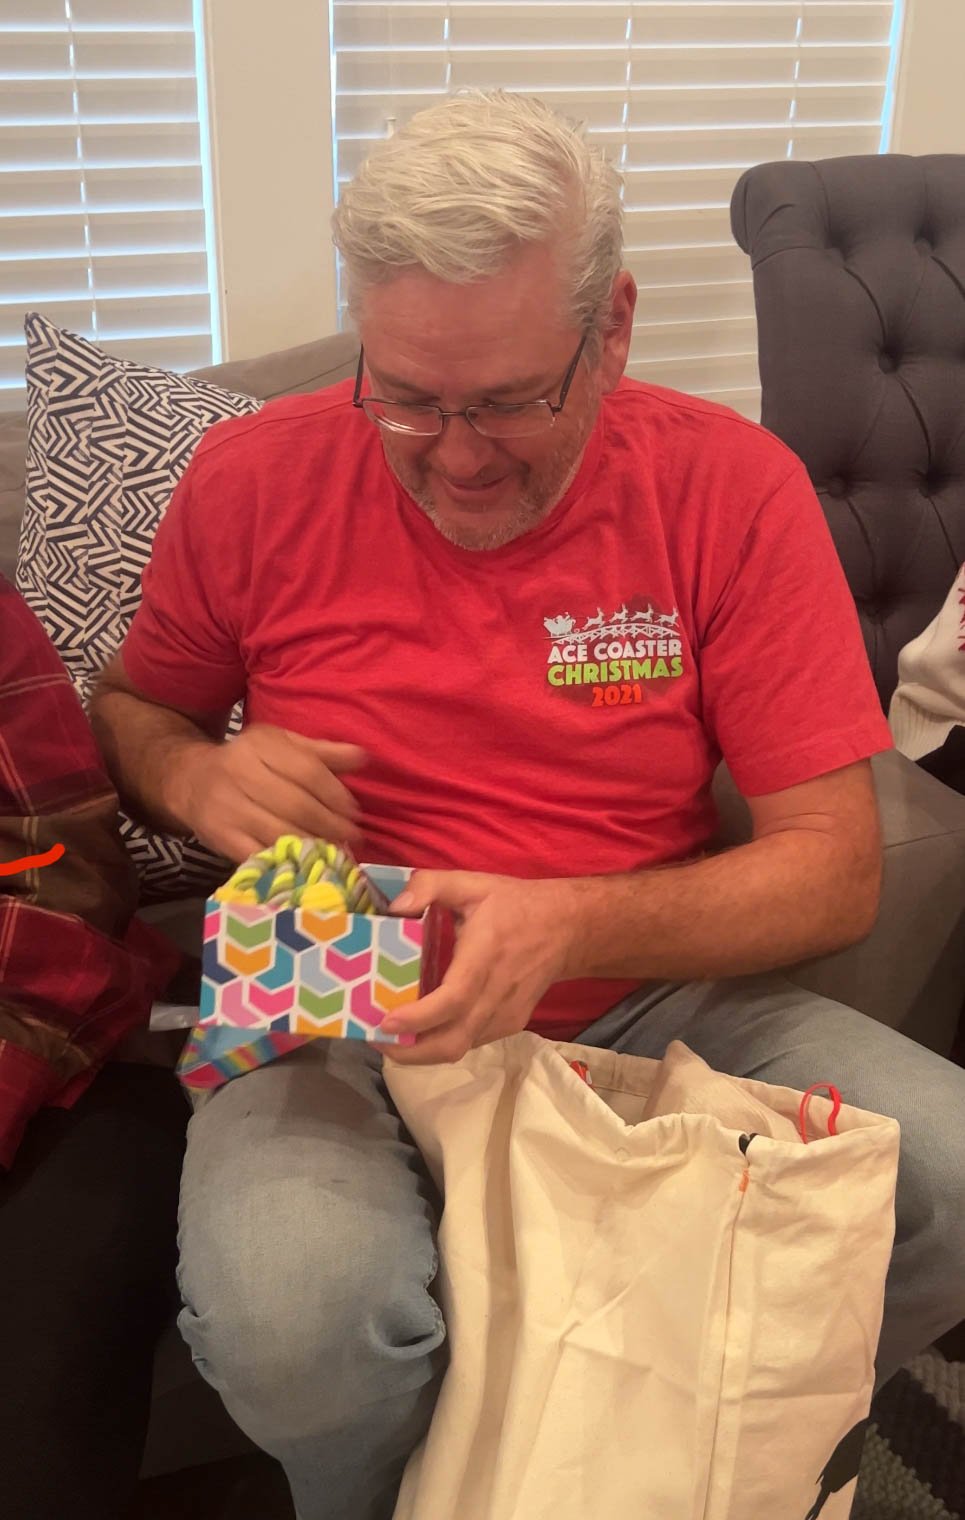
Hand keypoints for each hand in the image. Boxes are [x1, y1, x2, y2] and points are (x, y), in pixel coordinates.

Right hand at [173, 724, 365, 862]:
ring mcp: (228, 807)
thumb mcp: (281, 745)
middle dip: (330, 825)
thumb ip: (321, 752)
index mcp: (260, 746)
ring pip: (280, 832)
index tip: (354, 811)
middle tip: (352, 836)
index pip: (307, 771)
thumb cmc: (247, 761)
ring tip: (335, 852)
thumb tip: (362, 757)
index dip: (336, 794)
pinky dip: (286, 862)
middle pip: (296, 805)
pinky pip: (259, 853)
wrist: (190, 779)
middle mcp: (240, 773)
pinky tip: (305, 864)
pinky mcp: (220, 836)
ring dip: (314, 846)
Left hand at [377, 871, 575, 1064]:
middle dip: (409, 1051)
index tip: (386, 1022)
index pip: (453, 999)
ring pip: (459, 1048)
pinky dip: (441, 1043)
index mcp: (485, 956)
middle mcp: (496, 993)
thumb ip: (429, 885)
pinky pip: (470, 1042)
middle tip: (375, 1039)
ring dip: (421, 1052)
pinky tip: (421, 1030)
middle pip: (452, 1041)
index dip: (419, 1017)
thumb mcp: (472, 883)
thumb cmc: (514, 905)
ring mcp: (505, 1015)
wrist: (566, 928)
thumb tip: (395, 907)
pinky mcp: (509, 1024)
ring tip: (389, 1038)